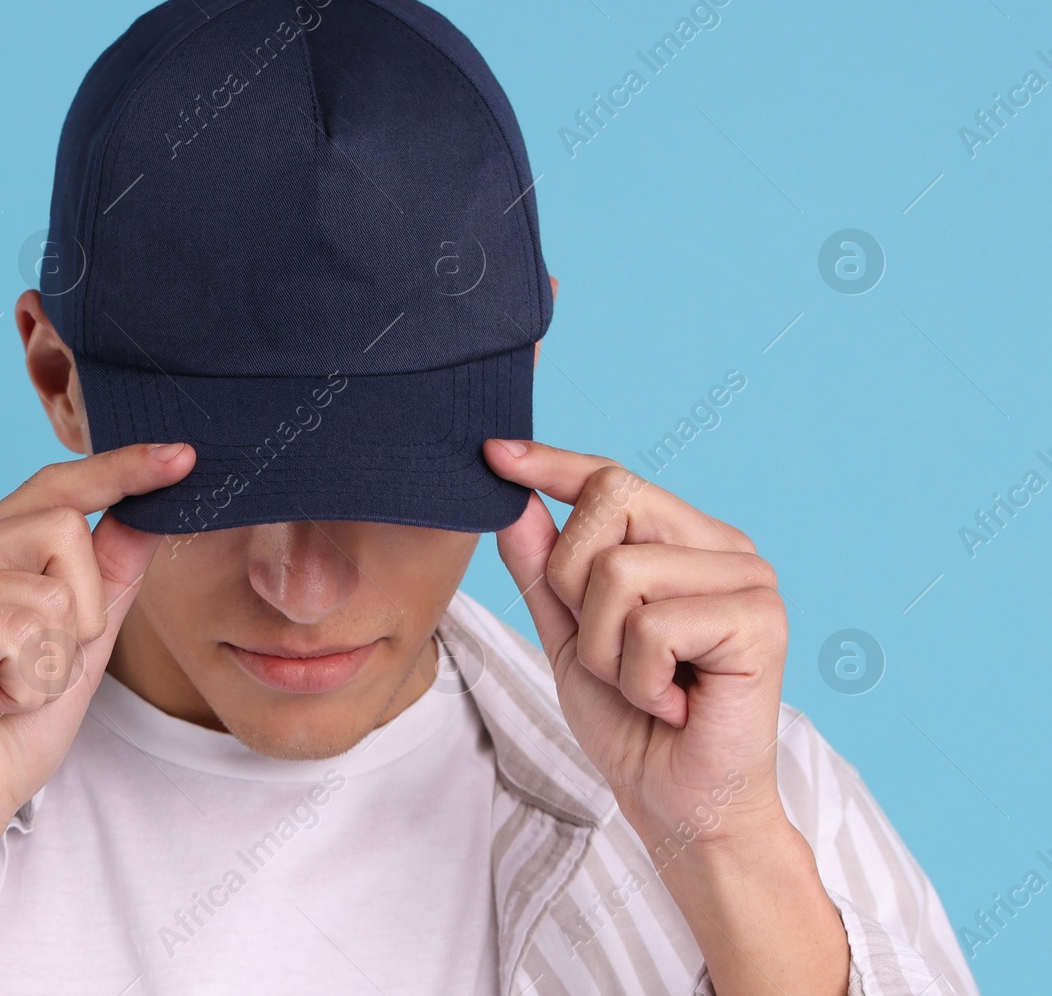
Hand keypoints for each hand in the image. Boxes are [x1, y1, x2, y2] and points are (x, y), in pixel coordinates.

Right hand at [0, 441, 195, 876]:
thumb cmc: (3, 739)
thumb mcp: (77, 650)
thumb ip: (108, 581)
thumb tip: (149, 512)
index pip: (51, 488)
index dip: (118, 469)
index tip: (183, 456)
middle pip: (64, 530)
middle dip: (80, 618)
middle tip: (25, 674)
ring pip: (52, 590)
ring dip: (50, 664)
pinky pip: (22, 629)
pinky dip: (24, 684)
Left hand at [482, 438, 787, 839]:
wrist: (677, 803)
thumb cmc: (631, 722)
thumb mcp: (567, 634)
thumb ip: (542, 568)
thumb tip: (512, 500)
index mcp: (685, 541)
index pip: (612, 477)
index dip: (552, 463)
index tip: (495, 453)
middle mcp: (725, 548)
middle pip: (610, 501)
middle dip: (574, 586)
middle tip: (611, 652)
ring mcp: (750, 579)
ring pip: (619, 572)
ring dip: (606, 650)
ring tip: (646, 686)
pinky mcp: (760, 621)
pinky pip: (651, 626)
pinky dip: (640, 680)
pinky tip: (673, 704)